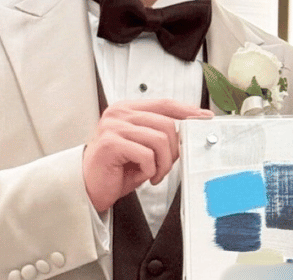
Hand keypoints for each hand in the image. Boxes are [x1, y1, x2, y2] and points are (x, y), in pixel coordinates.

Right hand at [82, 98, 212, 212]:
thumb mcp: (144, 147)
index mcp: (128, 109)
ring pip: (159, 139)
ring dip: (163, 163)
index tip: (203, 117)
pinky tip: (143, 175)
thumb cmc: (116, 168)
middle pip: (166, 123)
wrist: (89, 188)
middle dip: (173, 150)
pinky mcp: (109, 144)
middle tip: (166, 167)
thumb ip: (161, 136)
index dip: (187, 110)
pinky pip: (146, 154)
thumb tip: (188, 132)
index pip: (165, 104)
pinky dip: (150, 169)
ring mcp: (113, 127)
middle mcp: (119, 114)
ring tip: (155, 174)